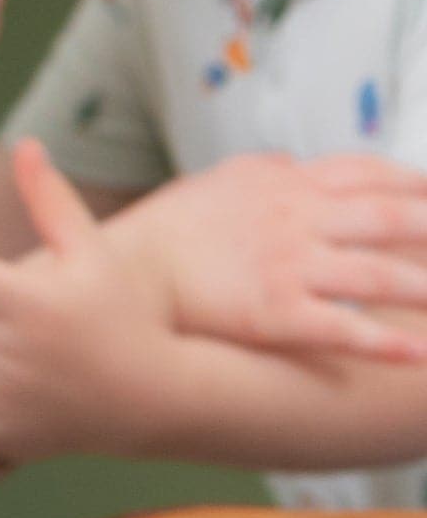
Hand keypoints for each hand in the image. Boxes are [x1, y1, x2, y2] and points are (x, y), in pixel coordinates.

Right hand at [103, 144, 426, 363]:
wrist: (121, 271)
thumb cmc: (166, 232)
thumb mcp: (217, 182)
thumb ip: (264, 171)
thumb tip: (292, 163)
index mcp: (285, 184)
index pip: (369, 174)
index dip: (418, 184)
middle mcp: (295, 218)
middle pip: (390, 218)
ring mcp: (288, 265)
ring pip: (378, 275)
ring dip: (426, 287)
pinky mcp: (274, 312)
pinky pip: (343, 328)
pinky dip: (386, 343)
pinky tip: (420, 354)